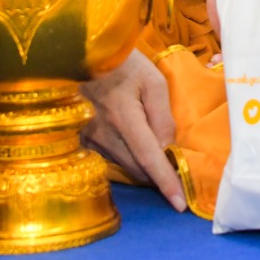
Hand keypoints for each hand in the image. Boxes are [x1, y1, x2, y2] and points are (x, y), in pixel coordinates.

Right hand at [82, 49, 185, 209]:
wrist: (82, 55)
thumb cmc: (124, 64)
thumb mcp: (153, 81)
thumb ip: (163, 117)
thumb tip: (167, 149)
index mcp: (124, 117)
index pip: (149, 158)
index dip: (165, 182)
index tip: (178, 204)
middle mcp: (104, 133)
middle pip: (137, 168)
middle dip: (158, 175)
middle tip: (174, 168)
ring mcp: (89, 139)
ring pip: (124, 166)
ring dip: (142, 167)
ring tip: (155, 154)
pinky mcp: (81, 140)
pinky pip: (110, 159)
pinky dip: (126, 159)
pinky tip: (133, 147)